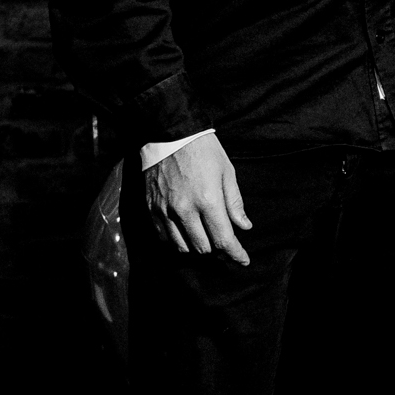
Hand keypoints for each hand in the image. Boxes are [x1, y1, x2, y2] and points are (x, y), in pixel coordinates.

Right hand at [143, 131, 252, 264]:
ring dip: (196, 246)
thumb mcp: (226, 172)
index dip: (235, 254)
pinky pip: (164, 237)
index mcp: (208, 200)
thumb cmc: (204, 150)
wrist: (170, 134)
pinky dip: (177, 240)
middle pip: (203, 248)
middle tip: (224, 241)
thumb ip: (234, 203)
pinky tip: (185, 232)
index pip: (223, 239)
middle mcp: (184, 210)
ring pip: (182, 247)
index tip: (243, 260)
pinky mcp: (151, 209)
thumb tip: (244, 226)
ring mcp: (164, 211)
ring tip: (205, 236)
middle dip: (217, 249)